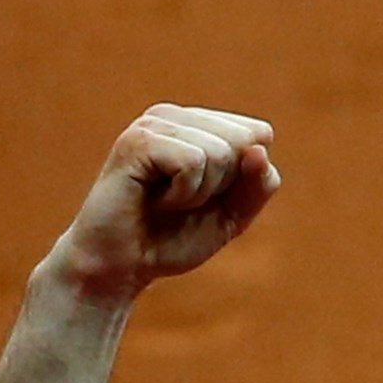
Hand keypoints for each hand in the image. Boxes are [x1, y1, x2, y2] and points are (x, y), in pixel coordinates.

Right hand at [45, 103, 280, 299]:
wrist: (122, 266)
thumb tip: (259, 149)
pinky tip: (156, 199)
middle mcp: (176, 116)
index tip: (208, 196)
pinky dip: (183, 194)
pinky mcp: (139, 140)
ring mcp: (154, 124)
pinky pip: (193, 163)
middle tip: (184, 200)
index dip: (245, 178)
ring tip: (167, 201)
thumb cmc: (173, 237)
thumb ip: (259, 185)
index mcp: (199, 125)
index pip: (259, 134)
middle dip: (224, 184)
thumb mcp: (233, 215)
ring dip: (200, 193)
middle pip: (244, 140)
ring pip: (220, 152)